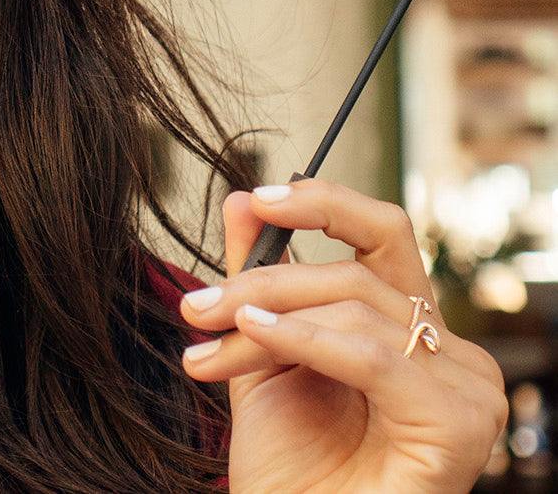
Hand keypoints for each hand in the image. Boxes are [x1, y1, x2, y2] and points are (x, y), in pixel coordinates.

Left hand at [177, 178, 507, 492]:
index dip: (323, 203)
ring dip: (264, 316)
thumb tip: (240, 199)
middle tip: (198, 304)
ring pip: (354, 304)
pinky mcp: (458, 423)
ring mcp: (463, 386)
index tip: (257, 198)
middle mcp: (448, 351)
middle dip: (267, 276)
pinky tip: (252, 336)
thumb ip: (259, 275)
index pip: (383, 232)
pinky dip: (302, 337)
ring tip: (207, 341)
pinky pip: (368, 353)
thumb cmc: (291, 464)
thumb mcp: (261, 350)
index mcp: (409, 325)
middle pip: (358, 266)